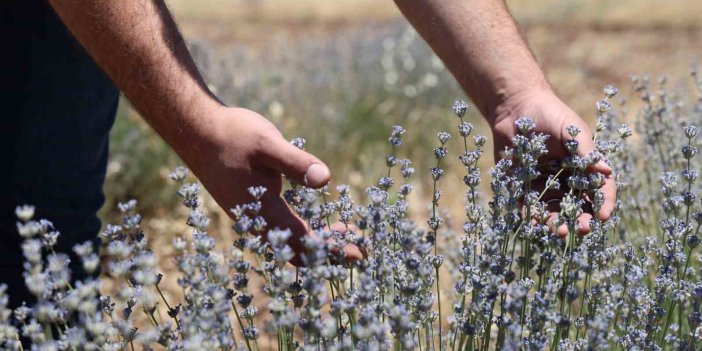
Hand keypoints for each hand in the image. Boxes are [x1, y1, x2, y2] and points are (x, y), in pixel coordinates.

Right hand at [183, 106, 363, 264]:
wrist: (194, 130)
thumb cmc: (231, 134)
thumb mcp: (267, 143)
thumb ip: (296, 163)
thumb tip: (326, 178)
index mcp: (263, 211)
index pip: (304, 242)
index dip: (333, 249)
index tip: (359, 252)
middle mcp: (256, 222)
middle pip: (297, 250)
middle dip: (329, 251)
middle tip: (359, 247)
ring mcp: (251, 217)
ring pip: (287, 243)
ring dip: (316, 242)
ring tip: (342, 231)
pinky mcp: (249, 208)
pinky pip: (279, 231)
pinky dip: (302, 232)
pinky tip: (315, 219)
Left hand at [490, 89, 616, 236]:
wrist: (515, 107)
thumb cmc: (549, 113)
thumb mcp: (570, 130)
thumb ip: (586, 152)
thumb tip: (607, 171)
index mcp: (583, 166)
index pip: (599, 189)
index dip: (604, 203)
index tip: (604, 217)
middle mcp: (566, 180)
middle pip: (578, 205)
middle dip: (580, 219)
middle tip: (580, 229)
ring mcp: (545, 185)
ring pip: (554, 211)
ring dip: (557, 223)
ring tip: (559, 231)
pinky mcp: (522, 187)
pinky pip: (528, 207)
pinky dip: (532, 217)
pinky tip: (534, 223)